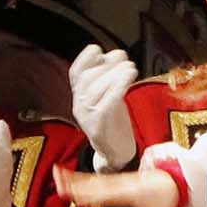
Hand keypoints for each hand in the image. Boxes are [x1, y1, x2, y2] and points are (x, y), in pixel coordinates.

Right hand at [55, 162, 183, 206]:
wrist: (170, 180)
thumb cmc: (162, 199)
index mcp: (128, 194)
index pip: (108, 196)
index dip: (93, 197)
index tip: (78, 199)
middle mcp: (118, 185)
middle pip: (94, 185)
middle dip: (77, 185)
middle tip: (59, 186)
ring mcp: (114, 181)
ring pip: (90, 179)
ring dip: (73, 178)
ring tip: (55, 175)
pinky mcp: (111, 180)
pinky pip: (91, 177)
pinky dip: (77, 176)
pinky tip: (63, 174)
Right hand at [69, 44, 139, 167]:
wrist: (115, 156)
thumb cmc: (115, 126)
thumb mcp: (111, 99)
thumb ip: (111, 80)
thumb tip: (117, 55)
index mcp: (80, 98)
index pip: (75, 73)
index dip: (84, 59)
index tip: (98, 50)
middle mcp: (79, 106)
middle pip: (87, 78)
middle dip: (106, 65)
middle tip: (125, 59)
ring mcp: (87, 117)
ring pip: (96, 89)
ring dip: (115, 74)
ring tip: (130, 67)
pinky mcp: (98, 126)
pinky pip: (106, 102)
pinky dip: (118, 87)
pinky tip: (129, 79)